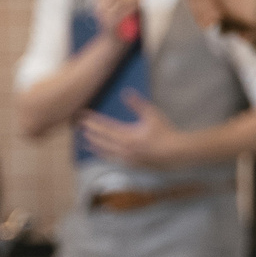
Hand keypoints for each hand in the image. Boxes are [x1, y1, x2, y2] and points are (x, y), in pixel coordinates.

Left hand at [76, 93, 191, 167]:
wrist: (177, 153)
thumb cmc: (166, 132)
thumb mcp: (152, 115)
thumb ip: (137, 104)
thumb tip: (125, 92)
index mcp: (128, 136)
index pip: (105, 127)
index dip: (93, 120)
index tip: (83, 115)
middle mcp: (125, 148)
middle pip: (102, 140)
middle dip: (90, 131)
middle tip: (78, 125)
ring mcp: (127, 158)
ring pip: (105, 151)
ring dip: (94, 145)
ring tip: (85, 140)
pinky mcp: (132, 164)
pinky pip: (114, 159)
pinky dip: (104, 154)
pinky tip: (101, 153)